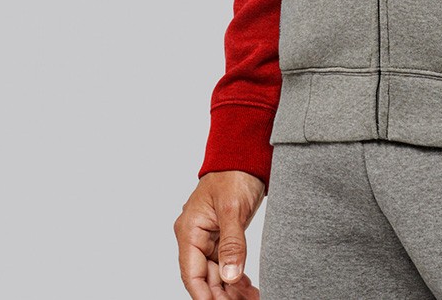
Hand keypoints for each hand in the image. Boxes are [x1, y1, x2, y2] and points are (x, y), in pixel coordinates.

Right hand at [174, 170, 265, 299]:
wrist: (245, 155)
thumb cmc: (234, 173)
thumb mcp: (233, 208)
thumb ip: (232, 243)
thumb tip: (229, 275)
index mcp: (189, 230)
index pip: (192, 274)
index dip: (205, 296)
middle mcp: (194, 236)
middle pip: (205, 278)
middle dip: (223, 294)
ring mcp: (207, 237)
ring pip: (216, 274)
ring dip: (231, 288)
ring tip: (251, 296)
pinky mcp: (221, 236)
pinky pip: (224, 263)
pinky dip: (235, 276)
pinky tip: (247, 286)